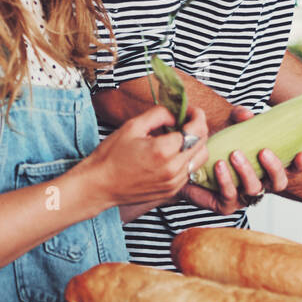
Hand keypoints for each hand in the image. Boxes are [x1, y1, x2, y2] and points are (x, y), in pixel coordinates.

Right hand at [89, 105, 209, 210]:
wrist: (99, 186)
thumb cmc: (111, 156)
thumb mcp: (133, 126)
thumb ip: (160, 114)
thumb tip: (176, 115)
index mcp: (163, 150)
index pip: (196, 129)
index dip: (197, 115)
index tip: (190, 110)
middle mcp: (173, 169)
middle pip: (202, 143)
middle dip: (198, 127)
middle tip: (185, 120)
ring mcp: (173, 182)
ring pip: (199, 158)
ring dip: (195, 144)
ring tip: (179, 137)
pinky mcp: (171, 190)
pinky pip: (189, 171)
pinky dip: (186, 159)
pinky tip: (171, 153)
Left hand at [178, 104, 301, 214]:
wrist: (190, 164)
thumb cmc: (217, 147)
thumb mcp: (230, 127)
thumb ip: (239, 118)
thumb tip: (247, 114)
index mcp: (267, 168)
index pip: (291, 169)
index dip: (300, 165)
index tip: (301, 154)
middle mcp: (261, 184)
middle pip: (278, 183)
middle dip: (274, 168)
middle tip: (263, 151)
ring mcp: (244, 197)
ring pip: (254, 190)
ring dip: (247, 171)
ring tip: (235, 154)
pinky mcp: (226, 205)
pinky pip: (230, 195)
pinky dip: (226, 179)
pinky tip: (219, 165)